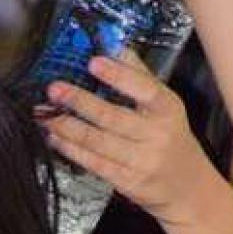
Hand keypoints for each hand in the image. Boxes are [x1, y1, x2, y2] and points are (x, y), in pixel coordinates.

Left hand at [43, 52, 218, 224]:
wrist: (187, 187)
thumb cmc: (170, 138)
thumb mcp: (165, 106)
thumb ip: (140, 77)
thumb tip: (115, 46)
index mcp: (167, 109)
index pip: (144, 89)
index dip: (118, 75)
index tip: (93, 62)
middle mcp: (156, 135)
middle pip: (112, 117)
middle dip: (79, 102)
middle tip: (53, 90)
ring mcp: (141, 161)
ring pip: (97, 142)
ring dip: (67, 127)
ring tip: (45, 115)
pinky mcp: (127, 181)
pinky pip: (94, 163)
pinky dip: (71, 150)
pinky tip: (55, 138)